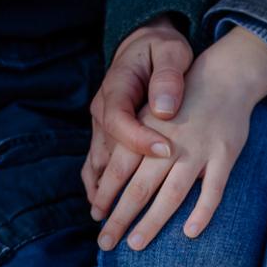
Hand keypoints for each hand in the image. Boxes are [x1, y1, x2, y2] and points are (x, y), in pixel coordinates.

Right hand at [82, 17, 190, 210]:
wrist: (144, 44)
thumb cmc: (162, 50)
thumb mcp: (170, 52)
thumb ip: (167, 76)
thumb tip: (164, 108)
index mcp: (118, 87)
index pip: (122, 119)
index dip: (141, 139)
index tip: (165, 152)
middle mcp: (103, 109)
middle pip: (104, 151)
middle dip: (111, 189)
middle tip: (119, 218)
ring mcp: (101, 124)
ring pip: (96, 161)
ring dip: (100, 192)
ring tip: (104, 222)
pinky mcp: (105, 133)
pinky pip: (96, 162)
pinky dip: (97, 184)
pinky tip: (100, 206)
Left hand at [91, 24, 266, 250]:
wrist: (225, 76)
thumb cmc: (180, 101)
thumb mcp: (149, 111)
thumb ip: (131, 140)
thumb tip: (103, 176)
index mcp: (147, 129)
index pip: (119, 168)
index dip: (105, 194)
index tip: (95, 216)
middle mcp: (170, 141)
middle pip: (140, 187)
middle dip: (120, 218)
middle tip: (104, 243)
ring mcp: (199, 149)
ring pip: (172, 194)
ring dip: (152, 222)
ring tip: (135, 245)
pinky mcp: (225, 154)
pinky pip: (214, 189)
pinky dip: (202, 212)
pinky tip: (190, 233)